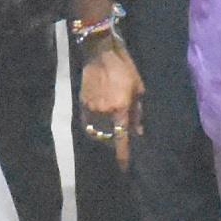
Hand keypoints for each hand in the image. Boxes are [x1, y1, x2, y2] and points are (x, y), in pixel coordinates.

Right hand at [75, 34, 141, 164]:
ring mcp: (91, 109)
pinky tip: (99, 123)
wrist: (100, 53)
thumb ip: (137, 113)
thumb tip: (138, 131)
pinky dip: (93, 126)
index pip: (121, 139)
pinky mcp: (82, 104)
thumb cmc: (125, 68)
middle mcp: (104, 113)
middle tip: (121, 140)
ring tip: (110, 131)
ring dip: (104, 135)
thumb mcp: (138, 89)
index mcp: (120, 109)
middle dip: (115, 142)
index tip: (124, 168)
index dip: (122, 156)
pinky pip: (87, 123)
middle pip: (108, 137)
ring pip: (97, 132)